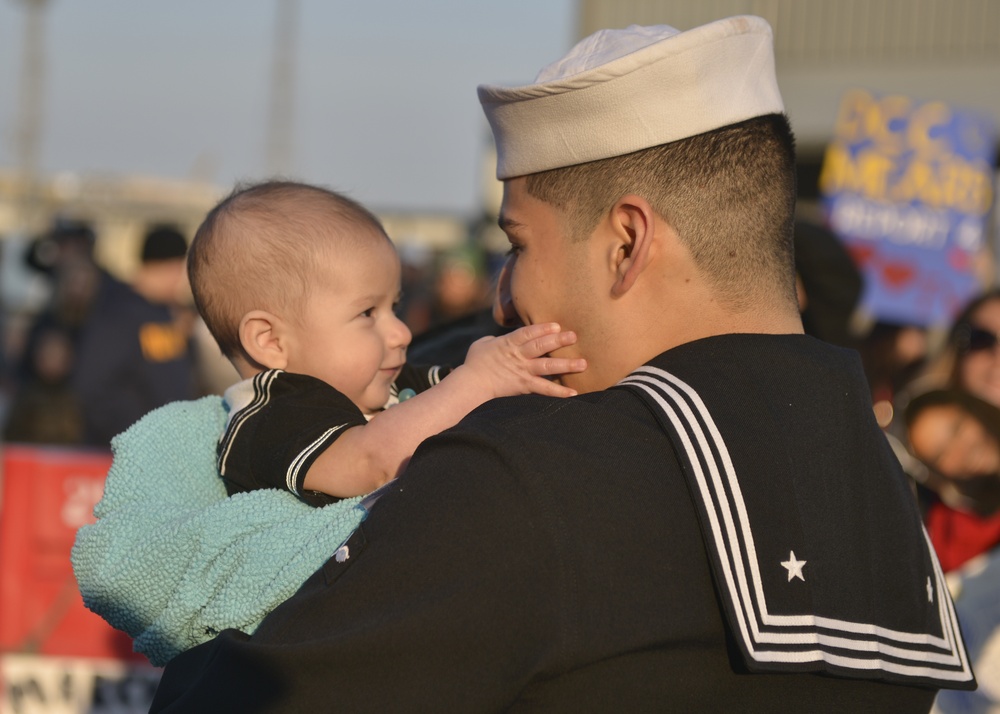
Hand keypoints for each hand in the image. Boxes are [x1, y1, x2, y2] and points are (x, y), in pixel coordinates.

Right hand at [459, 323, 586, 398]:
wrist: (471, 384)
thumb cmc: (475, 363)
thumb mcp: (482, 344)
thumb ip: (495, 339)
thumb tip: (498, 339)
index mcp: (509, 343)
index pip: (528, 333)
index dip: (542, 328)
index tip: (557, 325)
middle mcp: (518, 356)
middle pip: (540, 346)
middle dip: (558, 341)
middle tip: (574, 336)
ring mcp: (523, 371)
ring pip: (547, 366)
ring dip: (566, 365)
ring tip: (583, 363)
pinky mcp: (524, 386)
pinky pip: (544, 389)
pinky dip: (559, 391)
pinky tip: (574, 392)